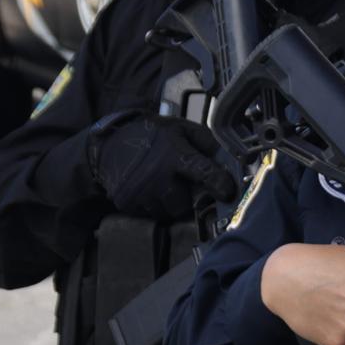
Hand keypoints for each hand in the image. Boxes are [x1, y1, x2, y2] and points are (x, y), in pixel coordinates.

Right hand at [84, 109, 231, 221]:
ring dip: (171, 203)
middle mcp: (155, 175)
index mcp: (173, 154)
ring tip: (165, 184)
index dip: (218, 184)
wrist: (111, 142)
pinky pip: (150, 214)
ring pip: (168, 212)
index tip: (228, 192)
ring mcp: (138, 191)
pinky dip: (155, 206)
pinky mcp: (126, 202)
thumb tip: (234, 160)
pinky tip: (151, 189)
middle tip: (183, 183)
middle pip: (184, 204)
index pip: (202, 172)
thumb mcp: (183, 129)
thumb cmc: (152, 135)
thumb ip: (209, 144)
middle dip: (188, 197)